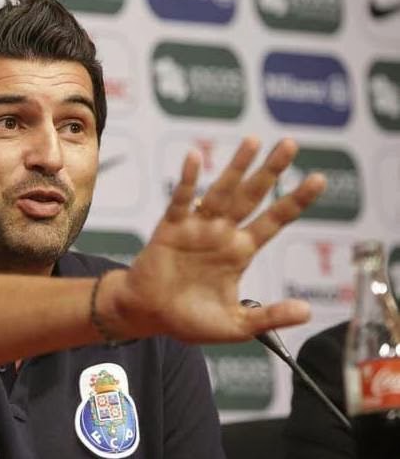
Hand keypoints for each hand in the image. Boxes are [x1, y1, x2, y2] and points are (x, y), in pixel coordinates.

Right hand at [107, 137, 326, 343]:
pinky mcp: (171, 227)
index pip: (274, 220)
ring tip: (254, 142)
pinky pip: (181, 200)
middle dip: (271, 171)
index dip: (295, 201)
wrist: (149, 315)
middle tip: (290, 144)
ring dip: (236, 167)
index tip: (318, 179)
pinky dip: (188, 180)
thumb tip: (306, 312)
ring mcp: (197, 227)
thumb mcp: (235, 325)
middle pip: (252, 196)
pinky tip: (195, 157)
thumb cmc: (189, 320)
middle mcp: (222, 233)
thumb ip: (268, 317)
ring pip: (221, 191)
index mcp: (240, 252)